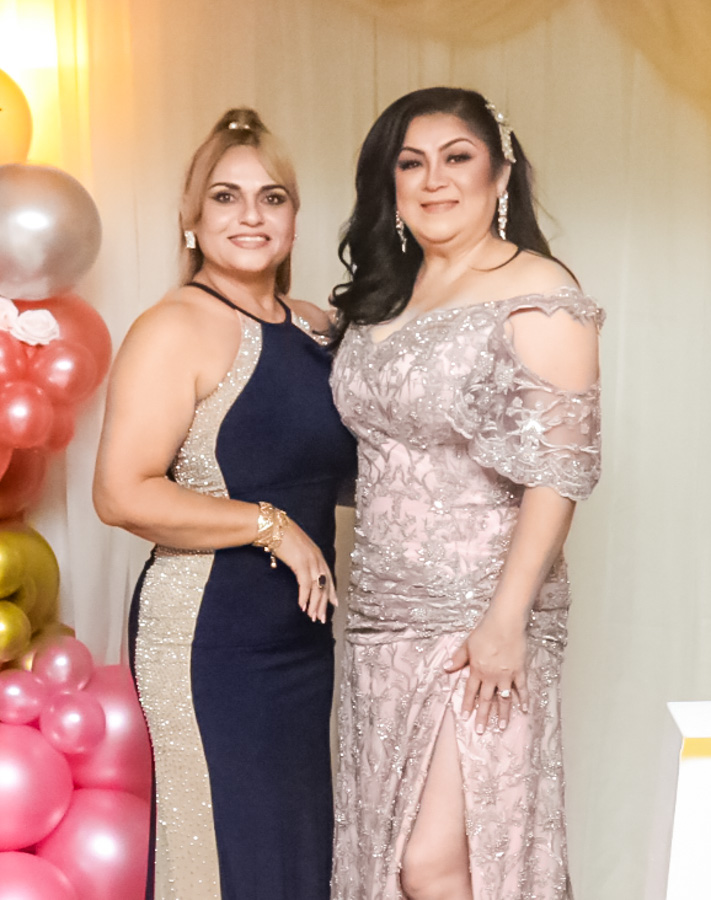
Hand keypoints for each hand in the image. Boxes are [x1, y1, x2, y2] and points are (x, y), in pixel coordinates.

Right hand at [272, 521, 337, 622]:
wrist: (272, 526)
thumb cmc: (280, 535)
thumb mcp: (296, 547)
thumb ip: (301, 558)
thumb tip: (299, 570)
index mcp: (317, 554)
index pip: (328, 576)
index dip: (332, 591)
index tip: (333, 603)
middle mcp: (317, 558)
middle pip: (324, 585)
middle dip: (323, 603)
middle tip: (321, 617)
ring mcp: (310, 561)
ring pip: (317, 588)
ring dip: (314, 604)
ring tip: (312, 616)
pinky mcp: (301, 563)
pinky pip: (305, 585)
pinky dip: (304, 597)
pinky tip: (302, 606)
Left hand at [444, 610, 528, 732]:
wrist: (504, 624)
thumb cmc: (485, 631)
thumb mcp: (467, 644)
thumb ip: (458, 658)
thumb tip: (445, 668)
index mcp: (477, 670)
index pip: (471, 692)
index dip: (468, 705)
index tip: (465, 718)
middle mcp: (491, 676)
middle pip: (486, 700)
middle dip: (483, 716)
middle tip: (480, 731)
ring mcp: (506, 675)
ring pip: (504, 699)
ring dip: (502, 714)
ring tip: (501, 727)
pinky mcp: (519, 671)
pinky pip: (522, 688)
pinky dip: (524, 699)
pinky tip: (524, 710)